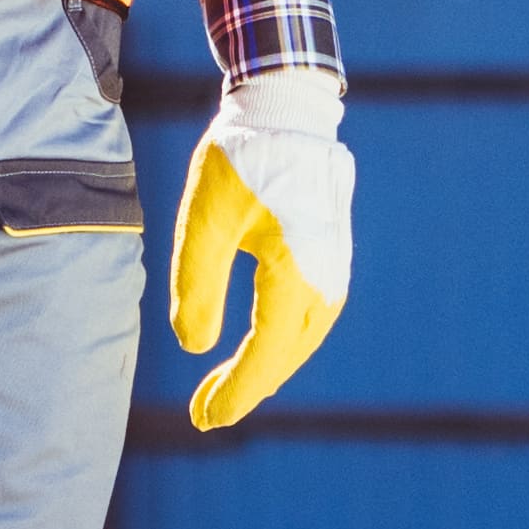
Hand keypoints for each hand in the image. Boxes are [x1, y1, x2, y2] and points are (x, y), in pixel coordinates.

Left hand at [168, 67, 351, 435]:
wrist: (288, 108)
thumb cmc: (242, 158)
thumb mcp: (203, 219)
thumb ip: (197, 284)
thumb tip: (194, 346)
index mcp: (295, 272)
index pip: (267, 354)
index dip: (236, 391)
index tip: (205, 420)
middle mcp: (325, 278)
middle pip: (287, 355)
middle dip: (246, 389)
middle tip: (202, 415)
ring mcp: (334, 268)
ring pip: (301, 339)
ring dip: (264, 369)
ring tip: (220, 391)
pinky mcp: (330, 256)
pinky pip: (308, 317)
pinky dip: (280, 343)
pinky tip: (253, 348)